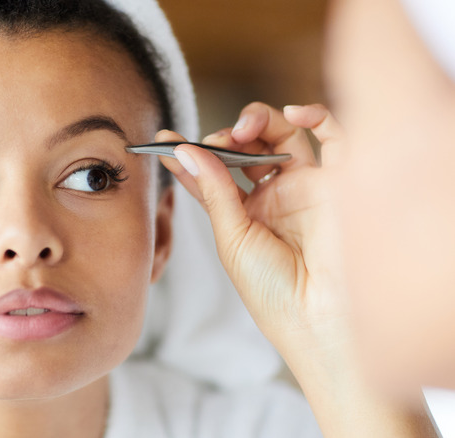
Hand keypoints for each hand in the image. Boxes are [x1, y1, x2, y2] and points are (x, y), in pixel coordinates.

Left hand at [159, 102, 437, 436]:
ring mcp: (306, 185)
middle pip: (247, 147)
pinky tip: (294, 114)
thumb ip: (215, 191)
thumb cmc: (273, 290)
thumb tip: (188, 151)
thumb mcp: (233, 238)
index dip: (188, 155)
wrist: (319, 317)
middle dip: (225, 136)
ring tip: (244, 130)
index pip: (212, 173)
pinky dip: (316, 116)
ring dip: (260, 120)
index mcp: (245, 213)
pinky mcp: (339, 180)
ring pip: (283, 134)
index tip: (162, 140)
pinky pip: (334, 137)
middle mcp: (275, 195)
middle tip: (216, 142)